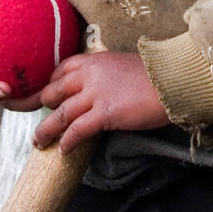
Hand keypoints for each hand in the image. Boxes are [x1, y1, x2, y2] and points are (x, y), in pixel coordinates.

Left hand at [32, 51, 171, 153]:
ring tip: (38, 142)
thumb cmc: (156, 74)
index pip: (59, 71)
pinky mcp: (105, 113)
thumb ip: (106, 74)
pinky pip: (78, 130)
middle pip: (53, 91)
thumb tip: (99, 89)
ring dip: (46, 131)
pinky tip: (64, 151)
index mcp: (93, 60)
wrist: (175, 79)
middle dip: (40, 107)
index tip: (44, 97)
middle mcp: (89, 74)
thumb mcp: (123, 65)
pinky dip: (67, 142)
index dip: (48, 85)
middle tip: (37, 120)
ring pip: (60, 114)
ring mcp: (96, 94)